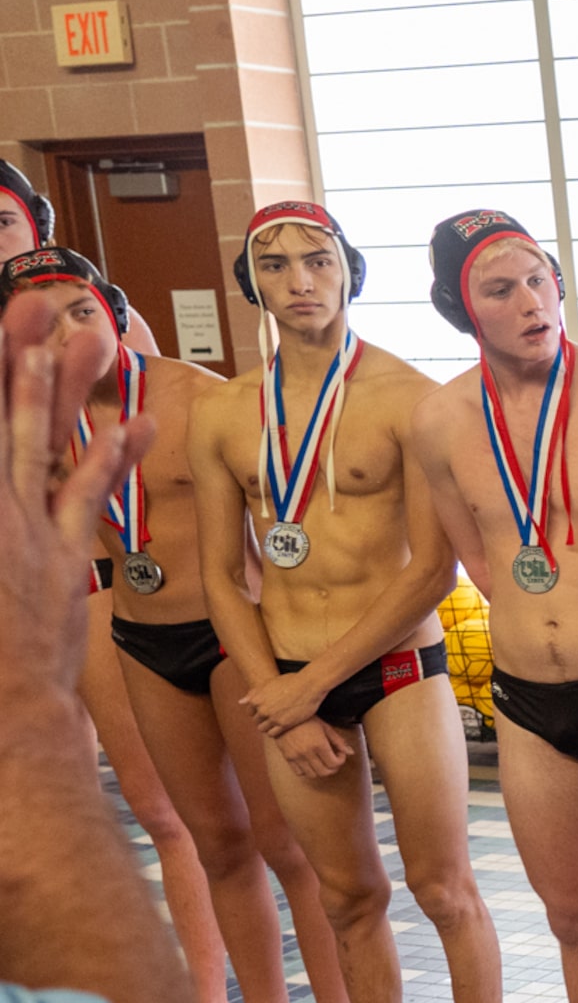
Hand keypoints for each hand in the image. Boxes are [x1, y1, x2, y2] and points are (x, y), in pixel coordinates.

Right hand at [0, 331, 140, 710]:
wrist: (2, 699)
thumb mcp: (0, 550)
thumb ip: (18, 492)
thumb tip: (29, 457)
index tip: (8, 328)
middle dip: (13, 356)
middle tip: (32, 304)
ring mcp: (19, 528)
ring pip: (38, 443)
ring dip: (62, 389)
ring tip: (84, 337)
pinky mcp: (61, 556)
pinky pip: (89, 496)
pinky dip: (113, 457)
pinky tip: (139, 421)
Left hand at [243, 666, 331, 737]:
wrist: (309, 685)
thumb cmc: (291, 681)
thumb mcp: (269, 683)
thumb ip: (254, 693)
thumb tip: (241, 702)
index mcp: (256, 699)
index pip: (250, 712)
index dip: (258, 712)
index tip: (267, 710)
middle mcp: (262, 709)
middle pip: (256, 721)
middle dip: (263, 719)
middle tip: (274, 716)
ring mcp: (272, 718)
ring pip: (263, 729)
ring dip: (268, 727)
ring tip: (278, 722)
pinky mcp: (284, 724)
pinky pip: (272, 734)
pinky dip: (275, 732)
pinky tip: (282, 726)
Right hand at [273, 717, 349, 779]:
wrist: (282, 716)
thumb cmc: (306, 719)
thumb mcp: (325, 727)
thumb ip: (338, 741)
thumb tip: (351, 752)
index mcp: (319, 744)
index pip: (334, 763)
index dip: (341, 760)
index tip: (340, 754)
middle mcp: (307, 753)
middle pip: (325, 772)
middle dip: (333, 768)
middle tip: (334, 760)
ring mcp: (296, 757)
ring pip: (313, 775)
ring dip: (321, 771)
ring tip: (322, 762)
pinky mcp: (287, 758)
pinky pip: (299, 773)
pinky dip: (307, 771)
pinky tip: (310, 763)